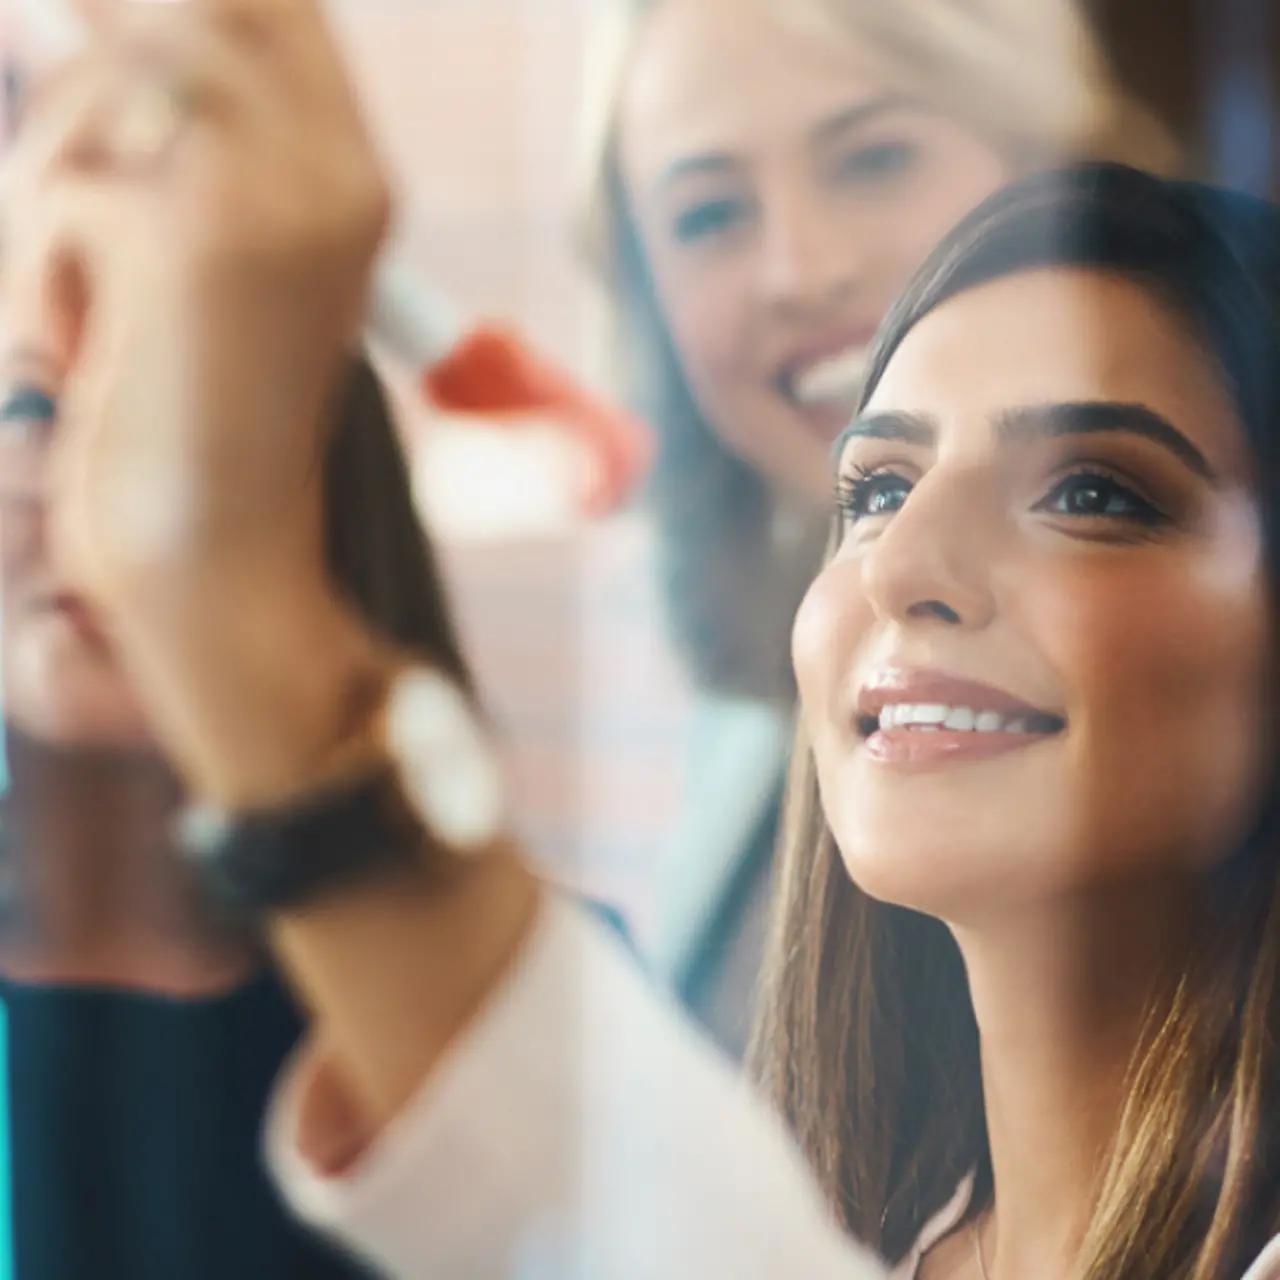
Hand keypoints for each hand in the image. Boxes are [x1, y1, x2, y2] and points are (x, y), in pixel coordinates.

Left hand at [0, 0, 394, 801]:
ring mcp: (277, 204)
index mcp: (351, 178)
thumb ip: (181, 130)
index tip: (108, 38)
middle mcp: (334, 174)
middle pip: (192, 7)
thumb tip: (97, 19)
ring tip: (83, 289)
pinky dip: (46, 265)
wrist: (212, 549)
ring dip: (58, 176)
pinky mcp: (199, 245)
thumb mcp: (208, 253)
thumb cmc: (191, 410)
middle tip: (88, 196)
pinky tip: (87, 344)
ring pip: (113, 79)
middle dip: (102, 73)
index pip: (268, 1)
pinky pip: (69, 184)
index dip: (173, 9)